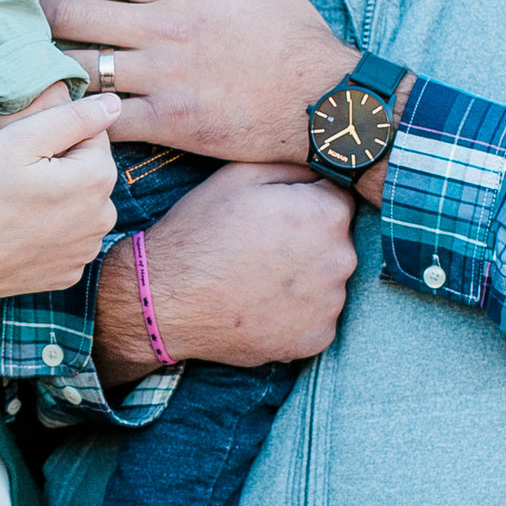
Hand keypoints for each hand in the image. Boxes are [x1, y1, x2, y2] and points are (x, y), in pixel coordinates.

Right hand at [0, 90, 117, 327]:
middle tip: (14, 178)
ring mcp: (85, 251)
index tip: (23, 154)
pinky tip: (18, 231)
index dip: (55, 137)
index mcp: (96, 180)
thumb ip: (73, 117)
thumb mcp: (20, 140)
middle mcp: (102, 218)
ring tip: (14, 206)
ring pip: (78, 206)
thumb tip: (112, 105)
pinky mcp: (68, 274)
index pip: (92, 138)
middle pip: (87, 173)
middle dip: (59, 168)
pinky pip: (66, 238)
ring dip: (56, 200)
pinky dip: (48, 232)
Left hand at [40, 0, 354, 162]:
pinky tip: (48, 113)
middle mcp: (162, 30)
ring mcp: (162, 78)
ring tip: (6, 61)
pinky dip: (75, 116)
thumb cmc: (294, 34)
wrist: (325, 102)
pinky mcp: (168, 123)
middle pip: (73, 16)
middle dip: (29, 10)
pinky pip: (107, 120)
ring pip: (80, 69)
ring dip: (41, 64)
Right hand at [94, 162, 357, 390]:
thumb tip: (322, 167)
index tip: (276, 216)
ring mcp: (330, 304)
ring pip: (327, 283)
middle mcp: (340, 259)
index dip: (304, 204)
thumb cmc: (200, 230)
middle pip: (336, 243)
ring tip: (258, 279)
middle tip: (262, 249)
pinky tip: (261, 306)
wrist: (165, 298)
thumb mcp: (241, 174)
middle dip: (308, 242)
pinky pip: (316, 320)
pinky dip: (296, 315)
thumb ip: (293, 165)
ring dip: (304, 280)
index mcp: (327, 214)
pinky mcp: (316, 339)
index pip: (337, 199)